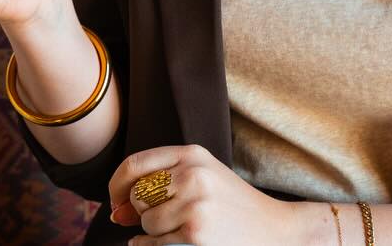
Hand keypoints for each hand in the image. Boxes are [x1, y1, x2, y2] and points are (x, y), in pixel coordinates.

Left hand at [108, 145, 311, 245]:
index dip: (117, 186)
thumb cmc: (232, 205)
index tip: (116, 202)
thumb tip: (117, 210)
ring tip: (175, 231)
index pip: (135, 164)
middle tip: (157, 220)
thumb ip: (161, 183)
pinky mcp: (195, 231)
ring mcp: (194, 203)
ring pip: (146, 221)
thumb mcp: (201, 178)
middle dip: (140, 213)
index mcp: (192, 154)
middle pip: (138, 195)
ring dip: (151, 232)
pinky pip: (154, 241)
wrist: (275, 229)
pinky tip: (162, 244)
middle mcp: (192, 174)